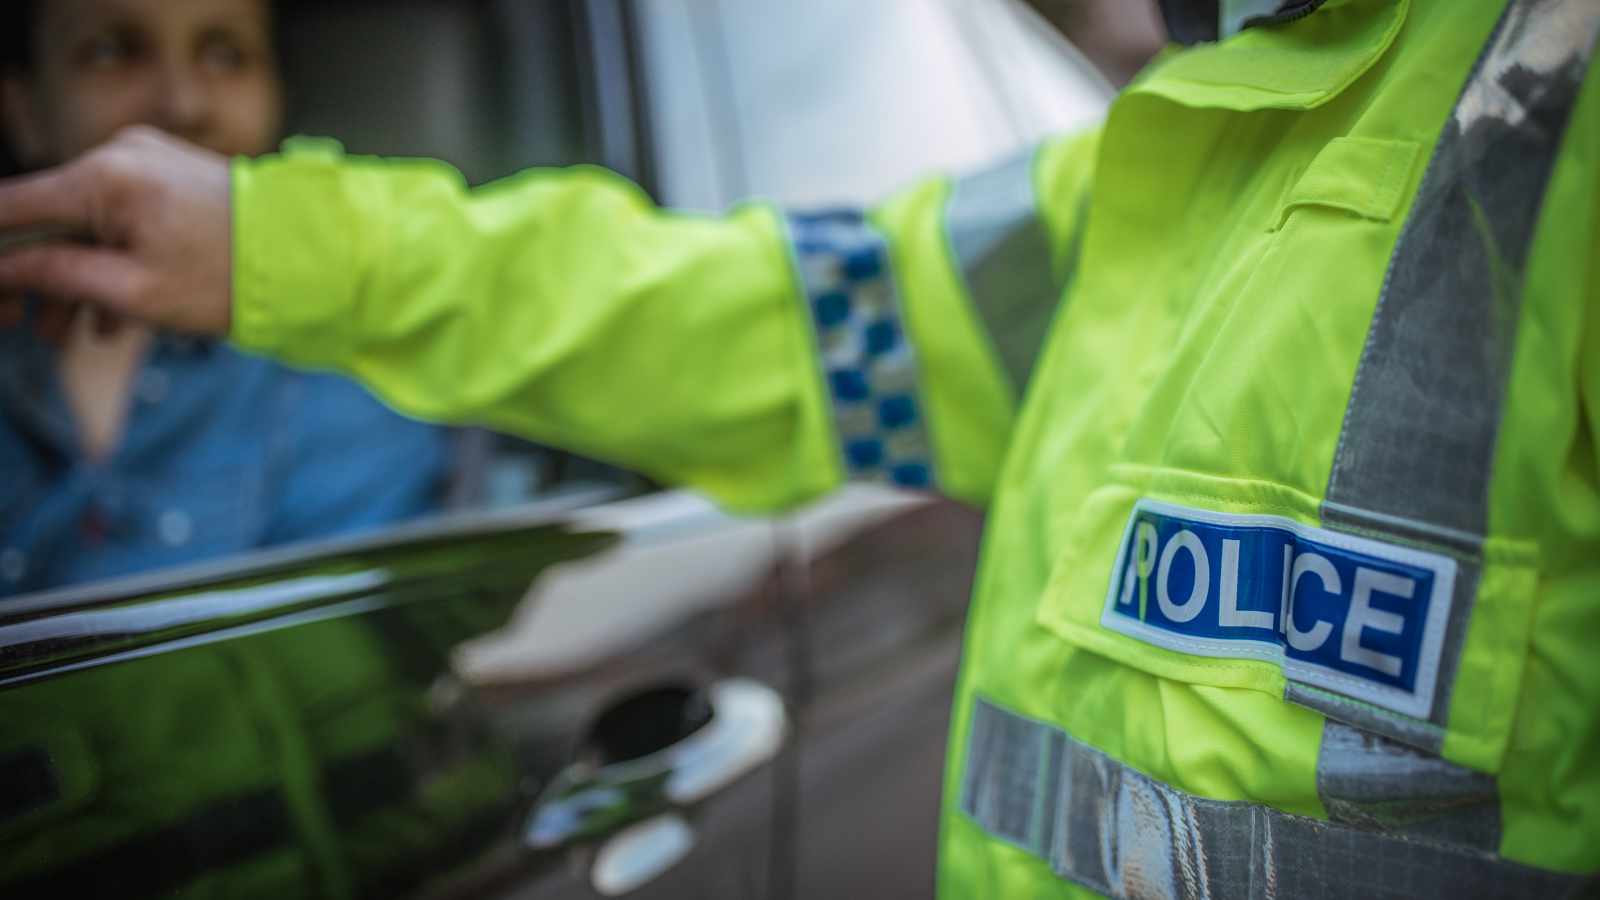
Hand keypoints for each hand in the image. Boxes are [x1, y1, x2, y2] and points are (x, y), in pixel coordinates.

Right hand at [0, 125, 233, 334]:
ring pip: (88, 223)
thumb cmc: (231, 277)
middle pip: (50, 216)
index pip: (11, 207)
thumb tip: (2, 271)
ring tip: (64, 331)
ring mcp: (150, 163)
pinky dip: (112, 261)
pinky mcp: (172, 180)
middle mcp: (123, 156)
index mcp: (106, 177)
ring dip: (74, 277)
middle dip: (33, 274)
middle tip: (22, 324)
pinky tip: (111, 317)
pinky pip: (122, 219)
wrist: (315, 258)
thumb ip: (56, 277)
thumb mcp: (133, 291)